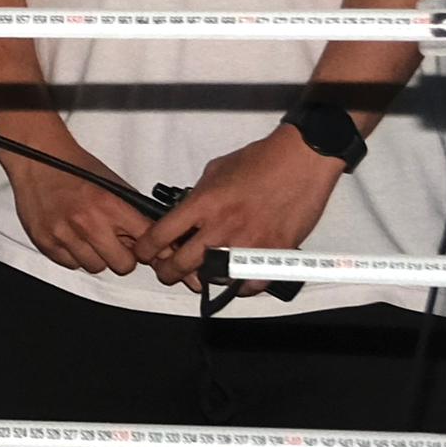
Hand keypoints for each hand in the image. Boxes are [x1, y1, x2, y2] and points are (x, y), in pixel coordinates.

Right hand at [0, 128, 161, 281]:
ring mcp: (64, 234)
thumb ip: (131, 212)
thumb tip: (151, 237)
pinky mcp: (45, 242)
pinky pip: (70, 264)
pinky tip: (71, 236)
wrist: (36, 158)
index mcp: (109, 205)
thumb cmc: (74, 167)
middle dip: (123, 256)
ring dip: (96, 256)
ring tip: (89, 237)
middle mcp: (88, 222)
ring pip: (96, 267)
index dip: (149, 247)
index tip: (147, 249)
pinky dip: (73, 255)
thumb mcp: (112, 184)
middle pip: (123, 265)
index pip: (146, 243)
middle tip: (116, 244)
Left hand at [141, 131, 348, 291]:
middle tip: (167, 272)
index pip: (161, 234)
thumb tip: (187, 211)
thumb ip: (198, 195)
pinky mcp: (275, 252)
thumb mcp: (215, 171)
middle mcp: (222, 226)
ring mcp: (249, 242)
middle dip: (168, 272)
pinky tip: (236, 281)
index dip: (147, 249)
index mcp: (203, 204)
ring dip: (205, 279)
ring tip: (201, 277)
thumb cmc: (260, 160)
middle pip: (182, 263)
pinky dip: (242, 286)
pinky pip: (251, 283)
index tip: (145, 254)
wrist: (300, 160)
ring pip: (215, 277)